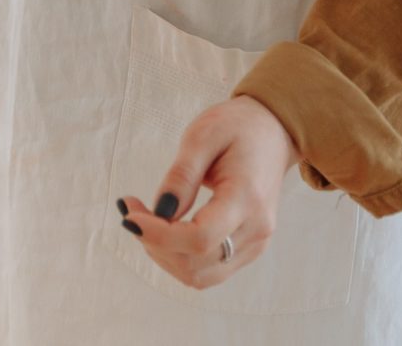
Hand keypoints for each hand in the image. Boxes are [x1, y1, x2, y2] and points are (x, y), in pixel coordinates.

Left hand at [115, 94, 295, 290]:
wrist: (272, 132)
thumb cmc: (237, 127)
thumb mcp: (202, 136)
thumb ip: (181, 176)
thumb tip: (159, 212)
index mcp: (247, 197)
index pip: (199, 238)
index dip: (157, 235)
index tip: (129, 214)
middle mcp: (256, 229)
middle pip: (196, 263)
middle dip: (154, 243)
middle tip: (132, 209)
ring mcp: (256, 243)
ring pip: (199, 276)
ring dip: (163, 255)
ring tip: (145, 219)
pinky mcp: (249, 249)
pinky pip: (208, 270)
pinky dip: (178, 257)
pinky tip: (165, 230)